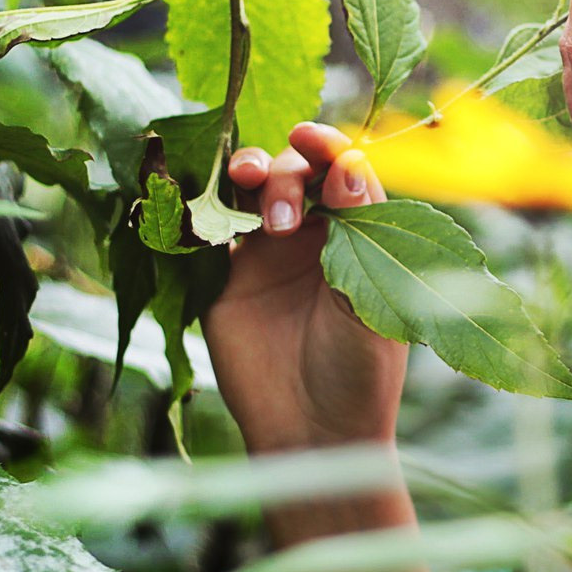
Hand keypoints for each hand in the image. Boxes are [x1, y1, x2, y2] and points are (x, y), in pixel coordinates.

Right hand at [203, 122, 407, 452]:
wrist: (311, 434)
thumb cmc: (359, 375)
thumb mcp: (369, 303)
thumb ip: (357, 233)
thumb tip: (348, 162)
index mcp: (359, 237)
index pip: (343, 171)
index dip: (327, 145)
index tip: (310, 137)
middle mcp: (314, 235)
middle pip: (293, 171)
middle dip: (285, 176)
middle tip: (281, 223)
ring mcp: (266, 253)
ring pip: (250, 188)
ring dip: (247, 176)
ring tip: (249, 197)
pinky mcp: (226, 277)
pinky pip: (210, 226)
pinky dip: (203, 206)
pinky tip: (203, 206)